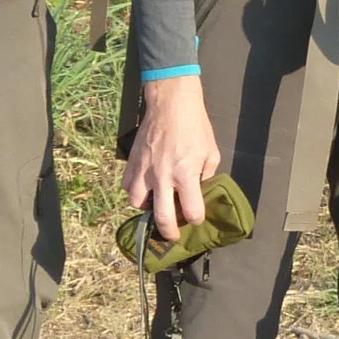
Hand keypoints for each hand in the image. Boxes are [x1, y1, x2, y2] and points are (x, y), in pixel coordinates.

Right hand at [123, 77, 220, 242]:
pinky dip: (135, 191)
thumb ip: (206, 176)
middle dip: (169, 231)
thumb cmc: (195, 126)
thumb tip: (200, 192)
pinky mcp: (132, 162)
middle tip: (172, 234)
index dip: (196, 219)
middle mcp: (162, 176)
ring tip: (156, 203)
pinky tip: (144, 187)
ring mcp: (144, 170)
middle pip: (162, 218)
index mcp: (185, 174)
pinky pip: (127, 186)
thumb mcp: (210, 152)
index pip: (191, 211)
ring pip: (137, 204)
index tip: (196, 218)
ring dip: (147, 208)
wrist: (171, 103)